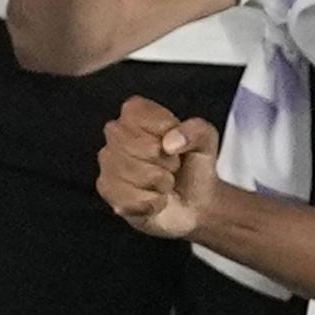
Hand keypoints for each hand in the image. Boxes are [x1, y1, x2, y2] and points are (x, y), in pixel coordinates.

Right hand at [98, 95, 221, 239]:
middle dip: (167, 162)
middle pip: (144, 147)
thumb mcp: (206, 139)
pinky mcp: (108, 190)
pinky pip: (129, 197)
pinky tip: (154, 198)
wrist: (195, 202)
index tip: (175, 142)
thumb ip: (195, 130)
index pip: (145, 116)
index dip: (167, 131)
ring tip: (163, 182)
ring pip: (136, 173)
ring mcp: (108, 161)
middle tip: (171, 166)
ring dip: (161, 184)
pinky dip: (151, 202)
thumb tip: (170, 142)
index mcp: (136, 112)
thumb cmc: (194, 165)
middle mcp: (116, 132)